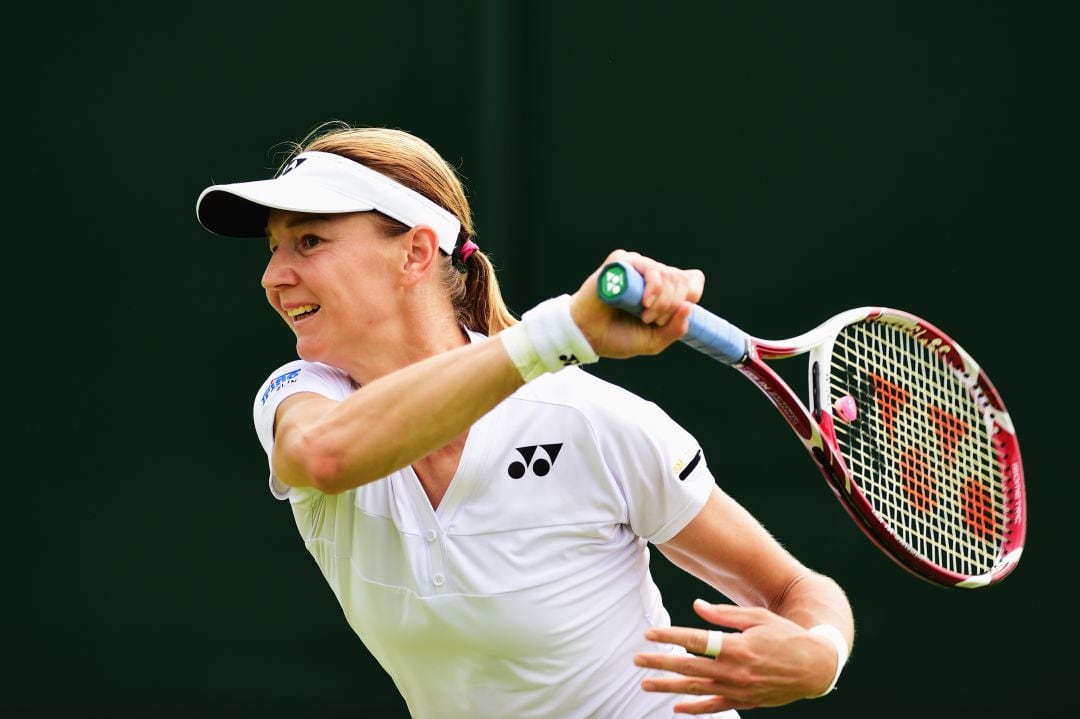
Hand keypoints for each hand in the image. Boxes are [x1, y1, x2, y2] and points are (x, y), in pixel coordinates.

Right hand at [569, 250, 704, 358]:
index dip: (692, 292)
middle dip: (673, 306)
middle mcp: (651, 274)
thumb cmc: (617, 336)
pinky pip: (649, 267)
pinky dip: (653, 287)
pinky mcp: (621, 262)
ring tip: (644, 316)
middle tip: (653, 321)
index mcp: (662, 290)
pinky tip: (644, 303)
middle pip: (681, 280)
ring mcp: (636, 266)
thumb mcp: (654, 341)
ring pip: (667, 274)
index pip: (691, 279)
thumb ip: (675, 329)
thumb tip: (689, 306)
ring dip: (662, 301)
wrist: (587, 336)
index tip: (681, 310)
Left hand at [633, 599, 840, 713]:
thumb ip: (724, 615)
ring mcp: (739, 689)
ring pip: (696, 689)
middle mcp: (735, 670)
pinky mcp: (745, 701)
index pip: (695, 640)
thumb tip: (695, 607)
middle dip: (660, 662)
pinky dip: (694, 708)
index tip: (649, 634)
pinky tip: (676, 706)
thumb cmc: (786, 635)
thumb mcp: (757, 617)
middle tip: (637, 659)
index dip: (669, 636)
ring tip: (646, 683)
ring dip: (669, 686)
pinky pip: (714, 707)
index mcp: (738, 646)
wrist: (816, 667)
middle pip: (689, 666)